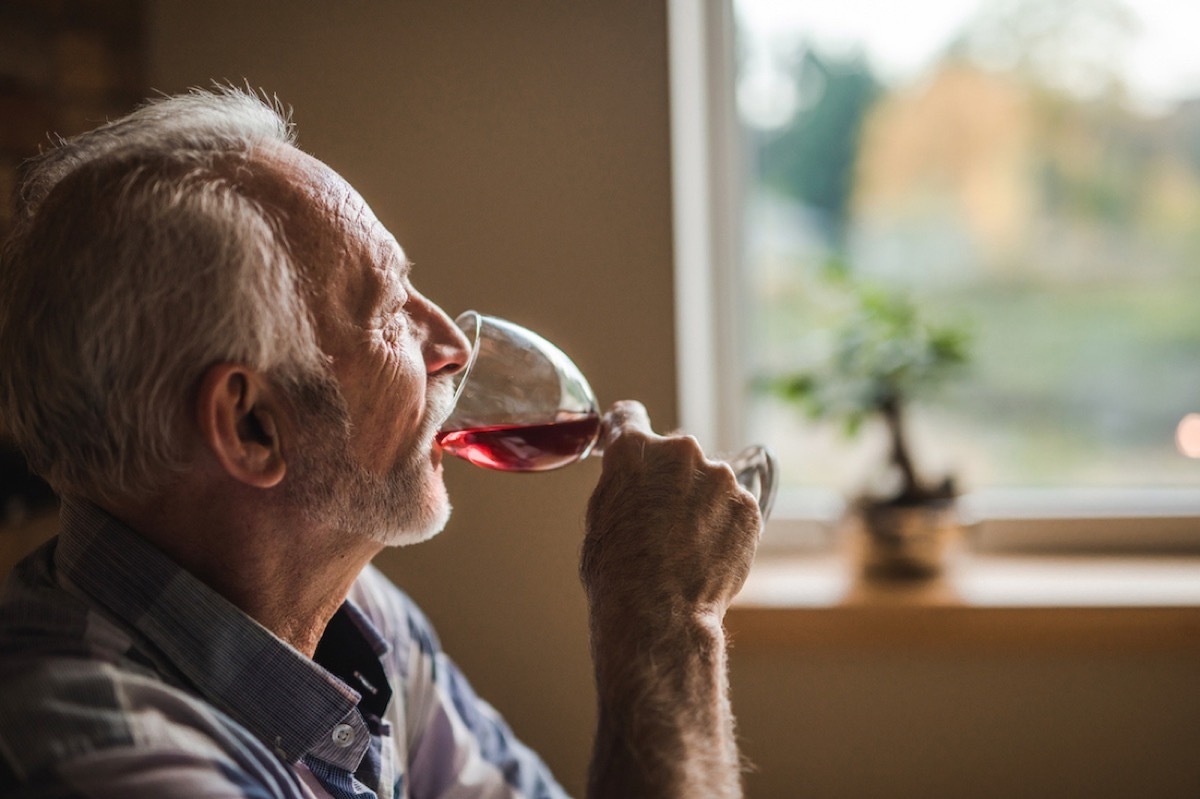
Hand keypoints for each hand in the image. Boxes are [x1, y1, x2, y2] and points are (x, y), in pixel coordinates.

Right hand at [580, 400, 760, 627]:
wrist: (659, 614)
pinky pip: (732, 507)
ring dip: (700, 501)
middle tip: (659, 517)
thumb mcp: (600, 517)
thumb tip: (633, 480)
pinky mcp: (748, 506)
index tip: (629, 438)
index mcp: (634, 450)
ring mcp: (720, 477)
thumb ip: (621, 484)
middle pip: (674, 453)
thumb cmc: (618, 573)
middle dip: (668, 476)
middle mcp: (680, 452)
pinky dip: (723, 524)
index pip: (628, 416)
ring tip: (685, 545)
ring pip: (708, 481)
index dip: (625, 429)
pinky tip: (706, 553)